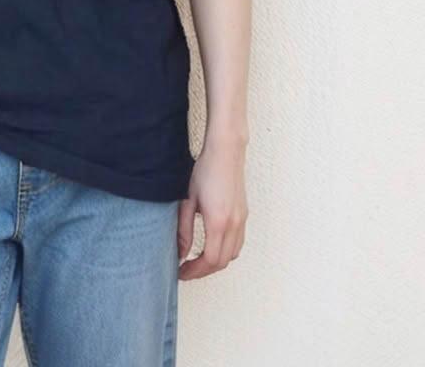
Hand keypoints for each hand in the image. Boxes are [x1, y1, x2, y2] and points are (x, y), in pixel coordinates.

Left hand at [177, 137, 247, 279]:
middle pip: (222, 262)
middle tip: (186, 270)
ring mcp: (242, 220)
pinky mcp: (244, 215)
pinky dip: (226, 251)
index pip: (210, 260)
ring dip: (215, 262)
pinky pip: (238, 243)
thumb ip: (184, 229)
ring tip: (197, 260)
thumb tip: (180, 252)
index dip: (195, 271)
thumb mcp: (188, 199)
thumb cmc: (205, 171)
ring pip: (232, 255)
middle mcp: (234, 224)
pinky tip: (212, 246)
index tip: (181, 272)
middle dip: (203, 270)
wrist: (226, 152)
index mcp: (218, 222)